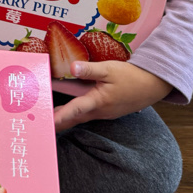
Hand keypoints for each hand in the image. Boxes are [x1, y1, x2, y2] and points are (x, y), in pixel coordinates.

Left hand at [53, 61, 172, 131]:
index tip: (47, 123)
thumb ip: (90, 69)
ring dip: (66, 120)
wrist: (152, 85)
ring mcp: (104, 113)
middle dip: (57, 123)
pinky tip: (70, 111)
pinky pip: (88, 115)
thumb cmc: (131, 76)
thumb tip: (72, 67)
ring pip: (80, 118)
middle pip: (74, 119)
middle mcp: (99, 111)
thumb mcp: (110, 69)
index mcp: (98, 101)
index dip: (59, 116)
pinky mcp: (107, 111)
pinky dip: (76, 115)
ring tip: (49, 120)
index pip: (75, 110)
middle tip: (40, 125)